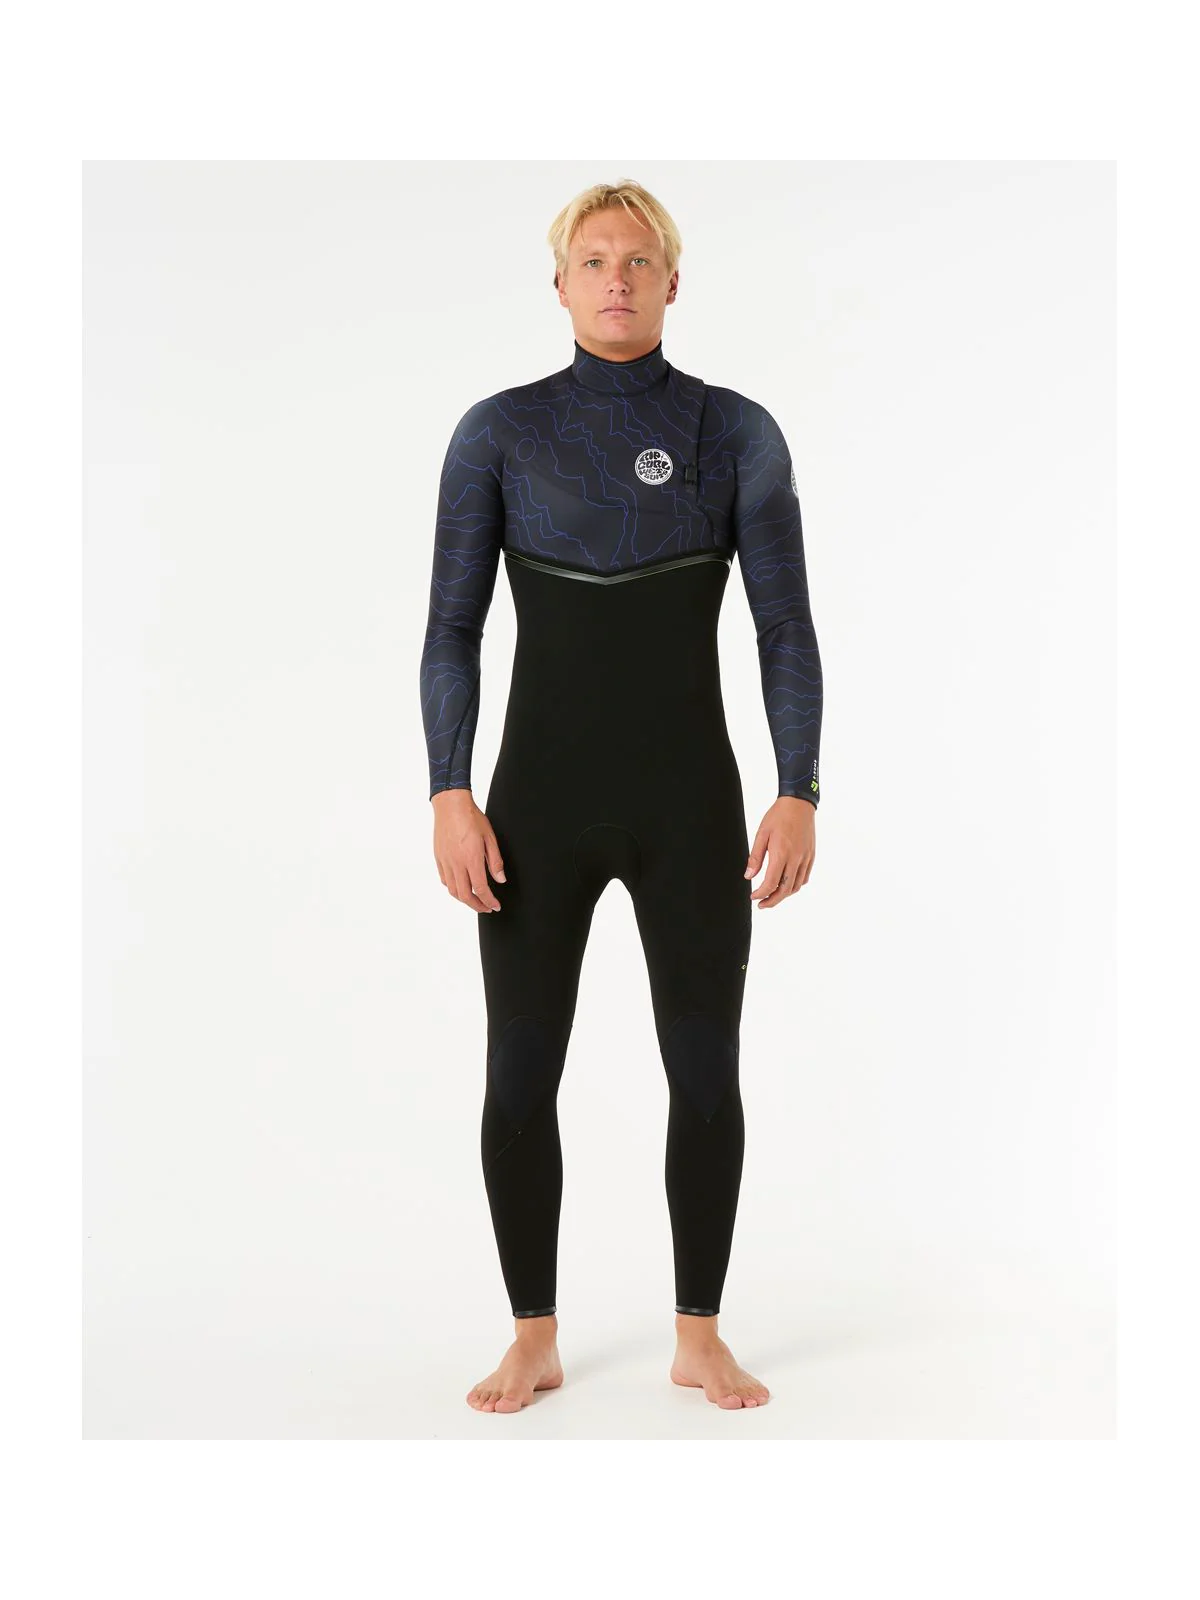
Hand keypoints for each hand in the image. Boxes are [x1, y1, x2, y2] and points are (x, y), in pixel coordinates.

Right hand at [430, 788, 505, 912]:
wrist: (451, 805)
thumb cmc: (471, 818)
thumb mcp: (490, 838)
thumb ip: (495, 861)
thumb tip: (500, 879)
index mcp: (471, 858)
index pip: (480, 889)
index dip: (489, 901)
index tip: (495, 906)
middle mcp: (456, 863)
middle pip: (465, 895)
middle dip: (477, 906)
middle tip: (487, 908)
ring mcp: (445, 862)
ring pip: (453, 890)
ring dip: (465, 900)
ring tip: (475, 900)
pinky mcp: (439, 858)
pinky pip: (445, 880)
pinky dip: (454, 888)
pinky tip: (462, 886)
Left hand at [744, 797, 814, 908]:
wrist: (799, 803)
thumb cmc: (778, 816)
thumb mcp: (761, 834)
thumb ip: (755, 857)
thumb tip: (748, 876)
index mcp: (781, 853)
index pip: (771, 882)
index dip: (761, 893)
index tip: (753, 896)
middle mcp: (796, 858)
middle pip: (785, 889)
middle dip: (772, 900)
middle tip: (761, 904)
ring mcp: (806, 858)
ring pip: (796, 886)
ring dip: (783, 895)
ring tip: (772, 896)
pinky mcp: (811, 855)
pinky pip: (804, 877)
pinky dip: (795, 885)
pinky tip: (786, 884)